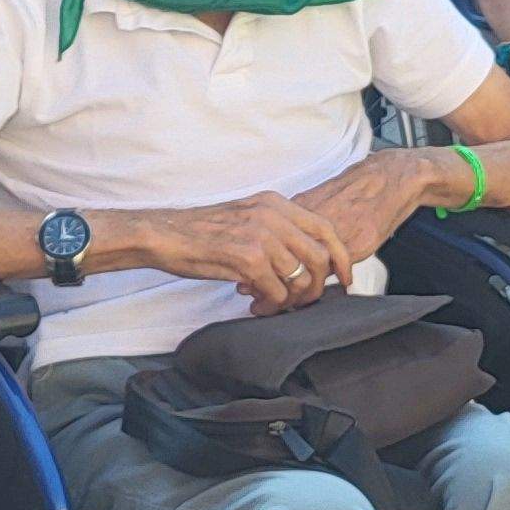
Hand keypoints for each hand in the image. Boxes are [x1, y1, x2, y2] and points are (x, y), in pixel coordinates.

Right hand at [147, 188, 373, 309]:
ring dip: (291, 301)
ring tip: (271, 305)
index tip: (344, 280)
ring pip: (301, 278)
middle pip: (320, 257)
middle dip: (316, 287)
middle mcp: (273, 215)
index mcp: (275, 203)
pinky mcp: (248, 258)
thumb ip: (277, 232)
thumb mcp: (247, 219)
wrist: (165, 235)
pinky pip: (277, 292)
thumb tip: (305, 263)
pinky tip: (256, 306)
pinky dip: (271, 306)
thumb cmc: (203, 232)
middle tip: (301, 303)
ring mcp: (261, 235)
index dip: (341, 258)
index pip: (325, 229)